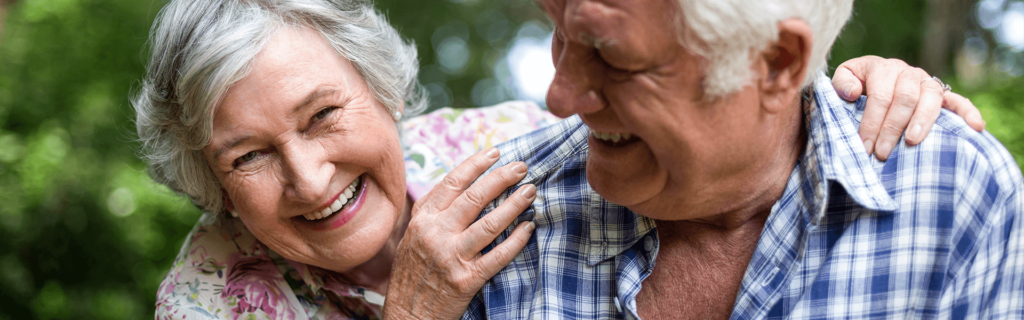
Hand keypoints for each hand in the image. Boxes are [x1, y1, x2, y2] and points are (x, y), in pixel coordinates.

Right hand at [383, 148, 534, 319]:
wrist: (407, 315)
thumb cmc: (413, 274)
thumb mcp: (413, 237)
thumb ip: (434, 213)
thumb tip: (462, 185)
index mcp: (422, 219)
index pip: (452, 182)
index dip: (476, 164)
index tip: (496, 153)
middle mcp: (435, 234)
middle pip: (475, 197)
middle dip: (502, 178)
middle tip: (522, 167)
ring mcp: (451, 256)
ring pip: (490, 223)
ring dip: (514, 204)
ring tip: (531, 192)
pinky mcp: (465, 279)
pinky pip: (497, 256)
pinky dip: (516, 240)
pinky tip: (529, 228)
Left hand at [831, 56, 985, 159]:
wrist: (874, 78)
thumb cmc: (857, 84)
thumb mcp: (845, 78)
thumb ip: (842, 82)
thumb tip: (853, 93)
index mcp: (883, 68)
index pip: (880, 96)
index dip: (872, 122)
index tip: (865, 146)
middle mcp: (908, 73)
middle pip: (904, 100)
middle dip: (892, 128)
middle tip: (882, 153)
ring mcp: (927, 83)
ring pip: (930, 99)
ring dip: (923, 122)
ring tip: (913, 142)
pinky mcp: (943, 95)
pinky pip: (959, 101)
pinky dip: (968, 113)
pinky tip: (976, 127)